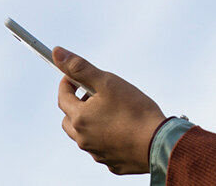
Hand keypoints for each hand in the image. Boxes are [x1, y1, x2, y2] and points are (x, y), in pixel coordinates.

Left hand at [53, 46, 166, 174]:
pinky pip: (101, 148)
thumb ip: (81, 68)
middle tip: (93, 95)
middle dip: (76, 105)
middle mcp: (83, 138)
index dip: (67, 83)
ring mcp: (96, 153)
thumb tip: (57, 53)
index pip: (63, 97)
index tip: (74, 77)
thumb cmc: (134, 111)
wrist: (158, 144)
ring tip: (108, 112)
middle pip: (69, 119)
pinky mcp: (111, 162)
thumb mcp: (107, 82)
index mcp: (79, 118)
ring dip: (89, 123)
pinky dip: (105, 137)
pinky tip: (121, 130)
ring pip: (84, 135)